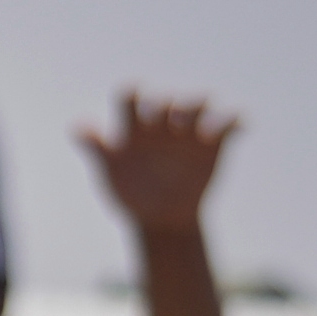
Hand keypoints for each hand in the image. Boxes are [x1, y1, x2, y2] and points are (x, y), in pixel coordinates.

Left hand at [79, 94, 240, 239]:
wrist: (160, 219)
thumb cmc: (132, 193)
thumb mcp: (110, 174)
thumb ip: (96, 150)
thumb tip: (77, 127)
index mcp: (133, 127)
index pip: (130, 98)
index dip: (133, 96)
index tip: (137, 106)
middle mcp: (161, 123)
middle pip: (167, 99)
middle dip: (171, 105)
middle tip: (174, 123)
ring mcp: (189, 130)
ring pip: (199, 101)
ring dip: (200, 106)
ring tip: (200, 130)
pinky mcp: (215, 141)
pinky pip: (230, 120)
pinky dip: (236, 121)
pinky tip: (239, 131)